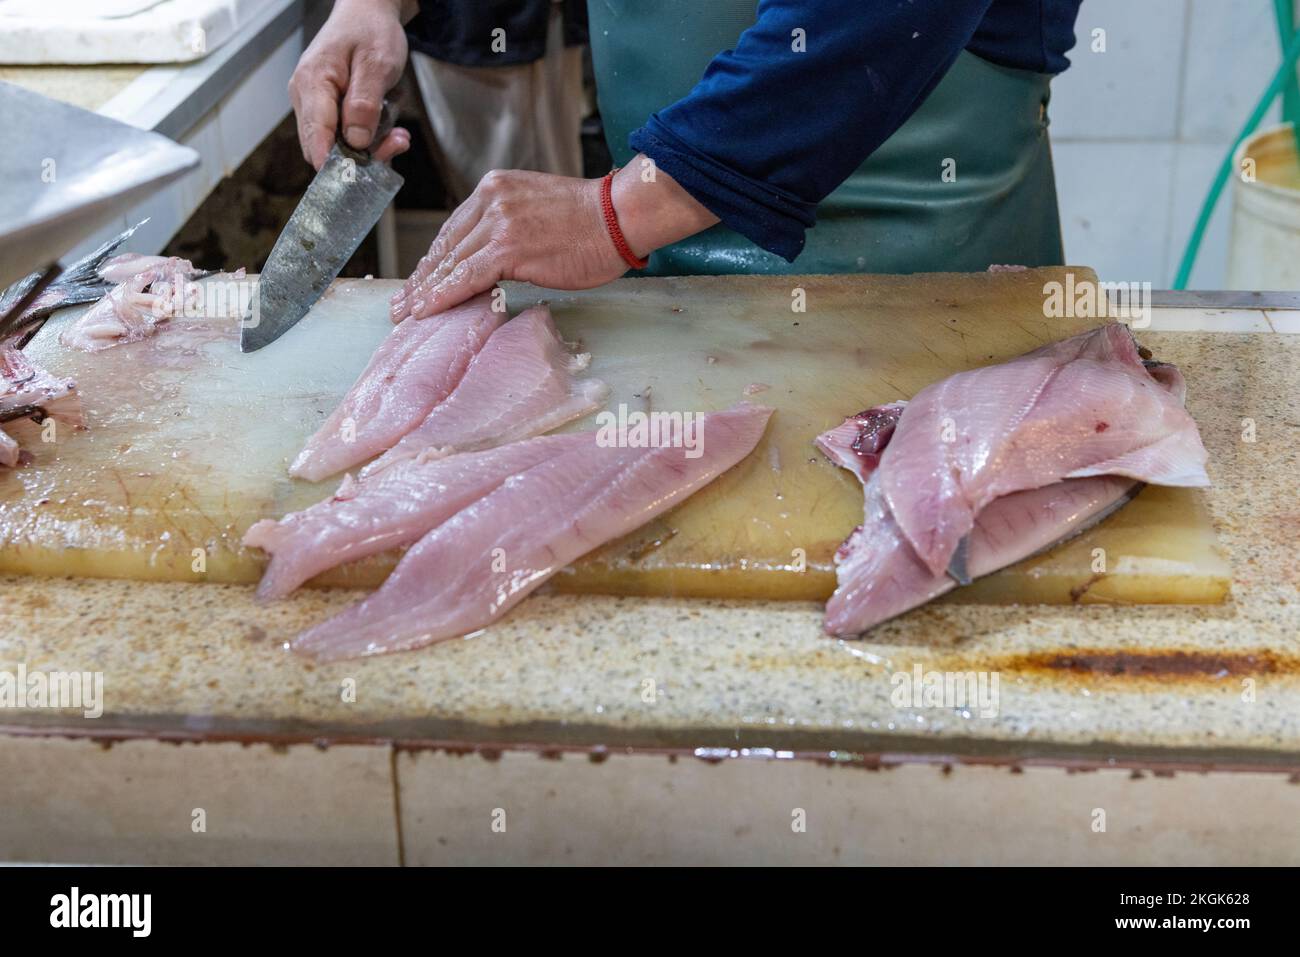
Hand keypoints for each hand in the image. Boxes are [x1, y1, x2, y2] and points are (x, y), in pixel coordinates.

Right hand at [289, 0, 410, 169]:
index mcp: (312, 82)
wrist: (367, 14)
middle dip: (362, 156)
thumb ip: (365, 102)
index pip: (316, 135)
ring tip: (399, 133)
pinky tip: (391, 128)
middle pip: (325, 148)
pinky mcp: (329, 112)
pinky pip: (347, 138)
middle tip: (397, 143)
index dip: (333, 163)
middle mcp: (307, 98)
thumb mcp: (377, 63)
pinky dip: (371, 138)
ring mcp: (316, 106)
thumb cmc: (370, 32)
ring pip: (338, 147)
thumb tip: (356, 140)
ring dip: (372, 147)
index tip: (356, 178)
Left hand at [391, 158, 718, 319]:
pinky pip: (467, 276)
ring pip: (450, 262)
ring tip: (407, 314)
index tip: (418, 282)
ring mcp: (499, 222)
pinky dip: (444, 295)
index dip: (433, 261)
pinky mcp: (509, 247)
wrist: (619, 216)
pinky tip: (428, 311)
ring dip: (425, 291)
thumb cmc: (590, 222)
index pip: (454, 230)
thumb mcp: (537, 211)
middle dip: (421, 279)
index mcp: (495, 189)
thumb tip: (492, 261)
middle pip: (445, 246)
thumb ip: (508, 228)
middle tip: (402, 304)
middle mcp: (491, 200)